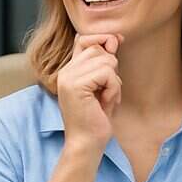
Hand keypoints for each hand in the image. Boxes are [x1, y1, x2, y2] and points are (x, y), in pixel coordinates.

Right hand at [55, 33, 122, 149]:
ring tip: (104, 98)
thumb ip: (105, 62)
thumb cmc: (97, 118)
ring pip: (106, 60)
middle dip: (111, 69)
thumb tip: (116, 37)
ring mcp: (68, 77)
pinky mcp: (75, 85)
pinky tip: (104, 102)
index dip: (102, 41)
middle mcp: (65, 71)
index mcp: (69, 70)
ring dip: (114, 81)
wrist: (86, 143)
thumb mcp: (104, 85)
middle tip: (105, 91)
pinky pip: (107, 73)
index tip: (113, 53)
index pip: (84, 38)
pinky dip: (113, 88)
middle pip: (99, 49)